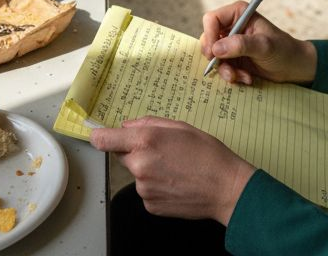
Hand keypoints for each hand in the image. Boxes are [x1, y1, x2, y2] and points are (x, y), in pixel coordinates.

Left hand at [91, 117, 254, 224]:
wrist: (226, 188)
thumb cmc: (208, 153)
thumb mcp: (180, 127)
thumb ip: (148, 123)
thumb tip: (127, 127)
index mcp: (145, 141)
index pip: (103, 139)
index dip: (100, 136)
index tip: (102, 136)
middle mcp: (139, 165)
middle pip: (123, 155)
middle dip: (136, 152)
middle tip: (163, 152)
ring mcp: (143, 188)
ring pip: (136, 174)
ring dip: (148, 170)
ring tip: (176, 169)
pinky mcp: (150, 205)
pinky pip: (146, 191)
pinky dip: (157, 187)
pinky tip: (176, 183)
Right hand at [200, 2, 316, 85]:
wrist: (293, 67)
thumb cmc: (283, 50)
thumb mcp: (264, 46)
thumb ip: (241, 45)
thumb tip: (216, 49)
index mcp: (238, 14)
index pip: (212, 19)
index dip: (209, 35)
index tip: (213, 54)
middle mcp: (232, 26)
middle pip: (209, 39)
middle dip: (217, 58)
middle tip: (227, 70)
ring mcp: (231, 43)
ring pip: (214, 56)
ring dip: (226, 70)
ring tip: (242, 77)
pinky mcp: (233, 58)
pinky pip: (222, 67)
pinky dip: (232, 75)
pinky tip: (247, 78)